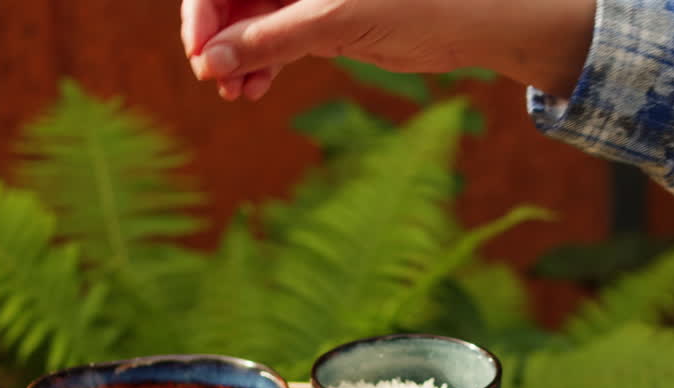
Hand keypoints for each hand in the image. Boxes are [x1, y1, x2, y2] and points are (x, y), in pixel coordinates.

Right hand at [180, 0, 595, 100]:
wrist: (474, 22)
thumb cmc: (417, 4)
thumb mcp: (335, 20)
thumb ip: (270, 37)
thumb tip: (211, 60)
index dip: (204, 9)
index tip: (199, 53)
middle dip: (218, 37)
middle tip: (216, 81)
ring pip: (250, 22)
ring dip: (236, 58)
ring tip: (236, 94)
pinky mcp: (322, 20)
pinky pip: (274, 40)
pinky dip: (261, 64)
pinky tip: (254, 89)